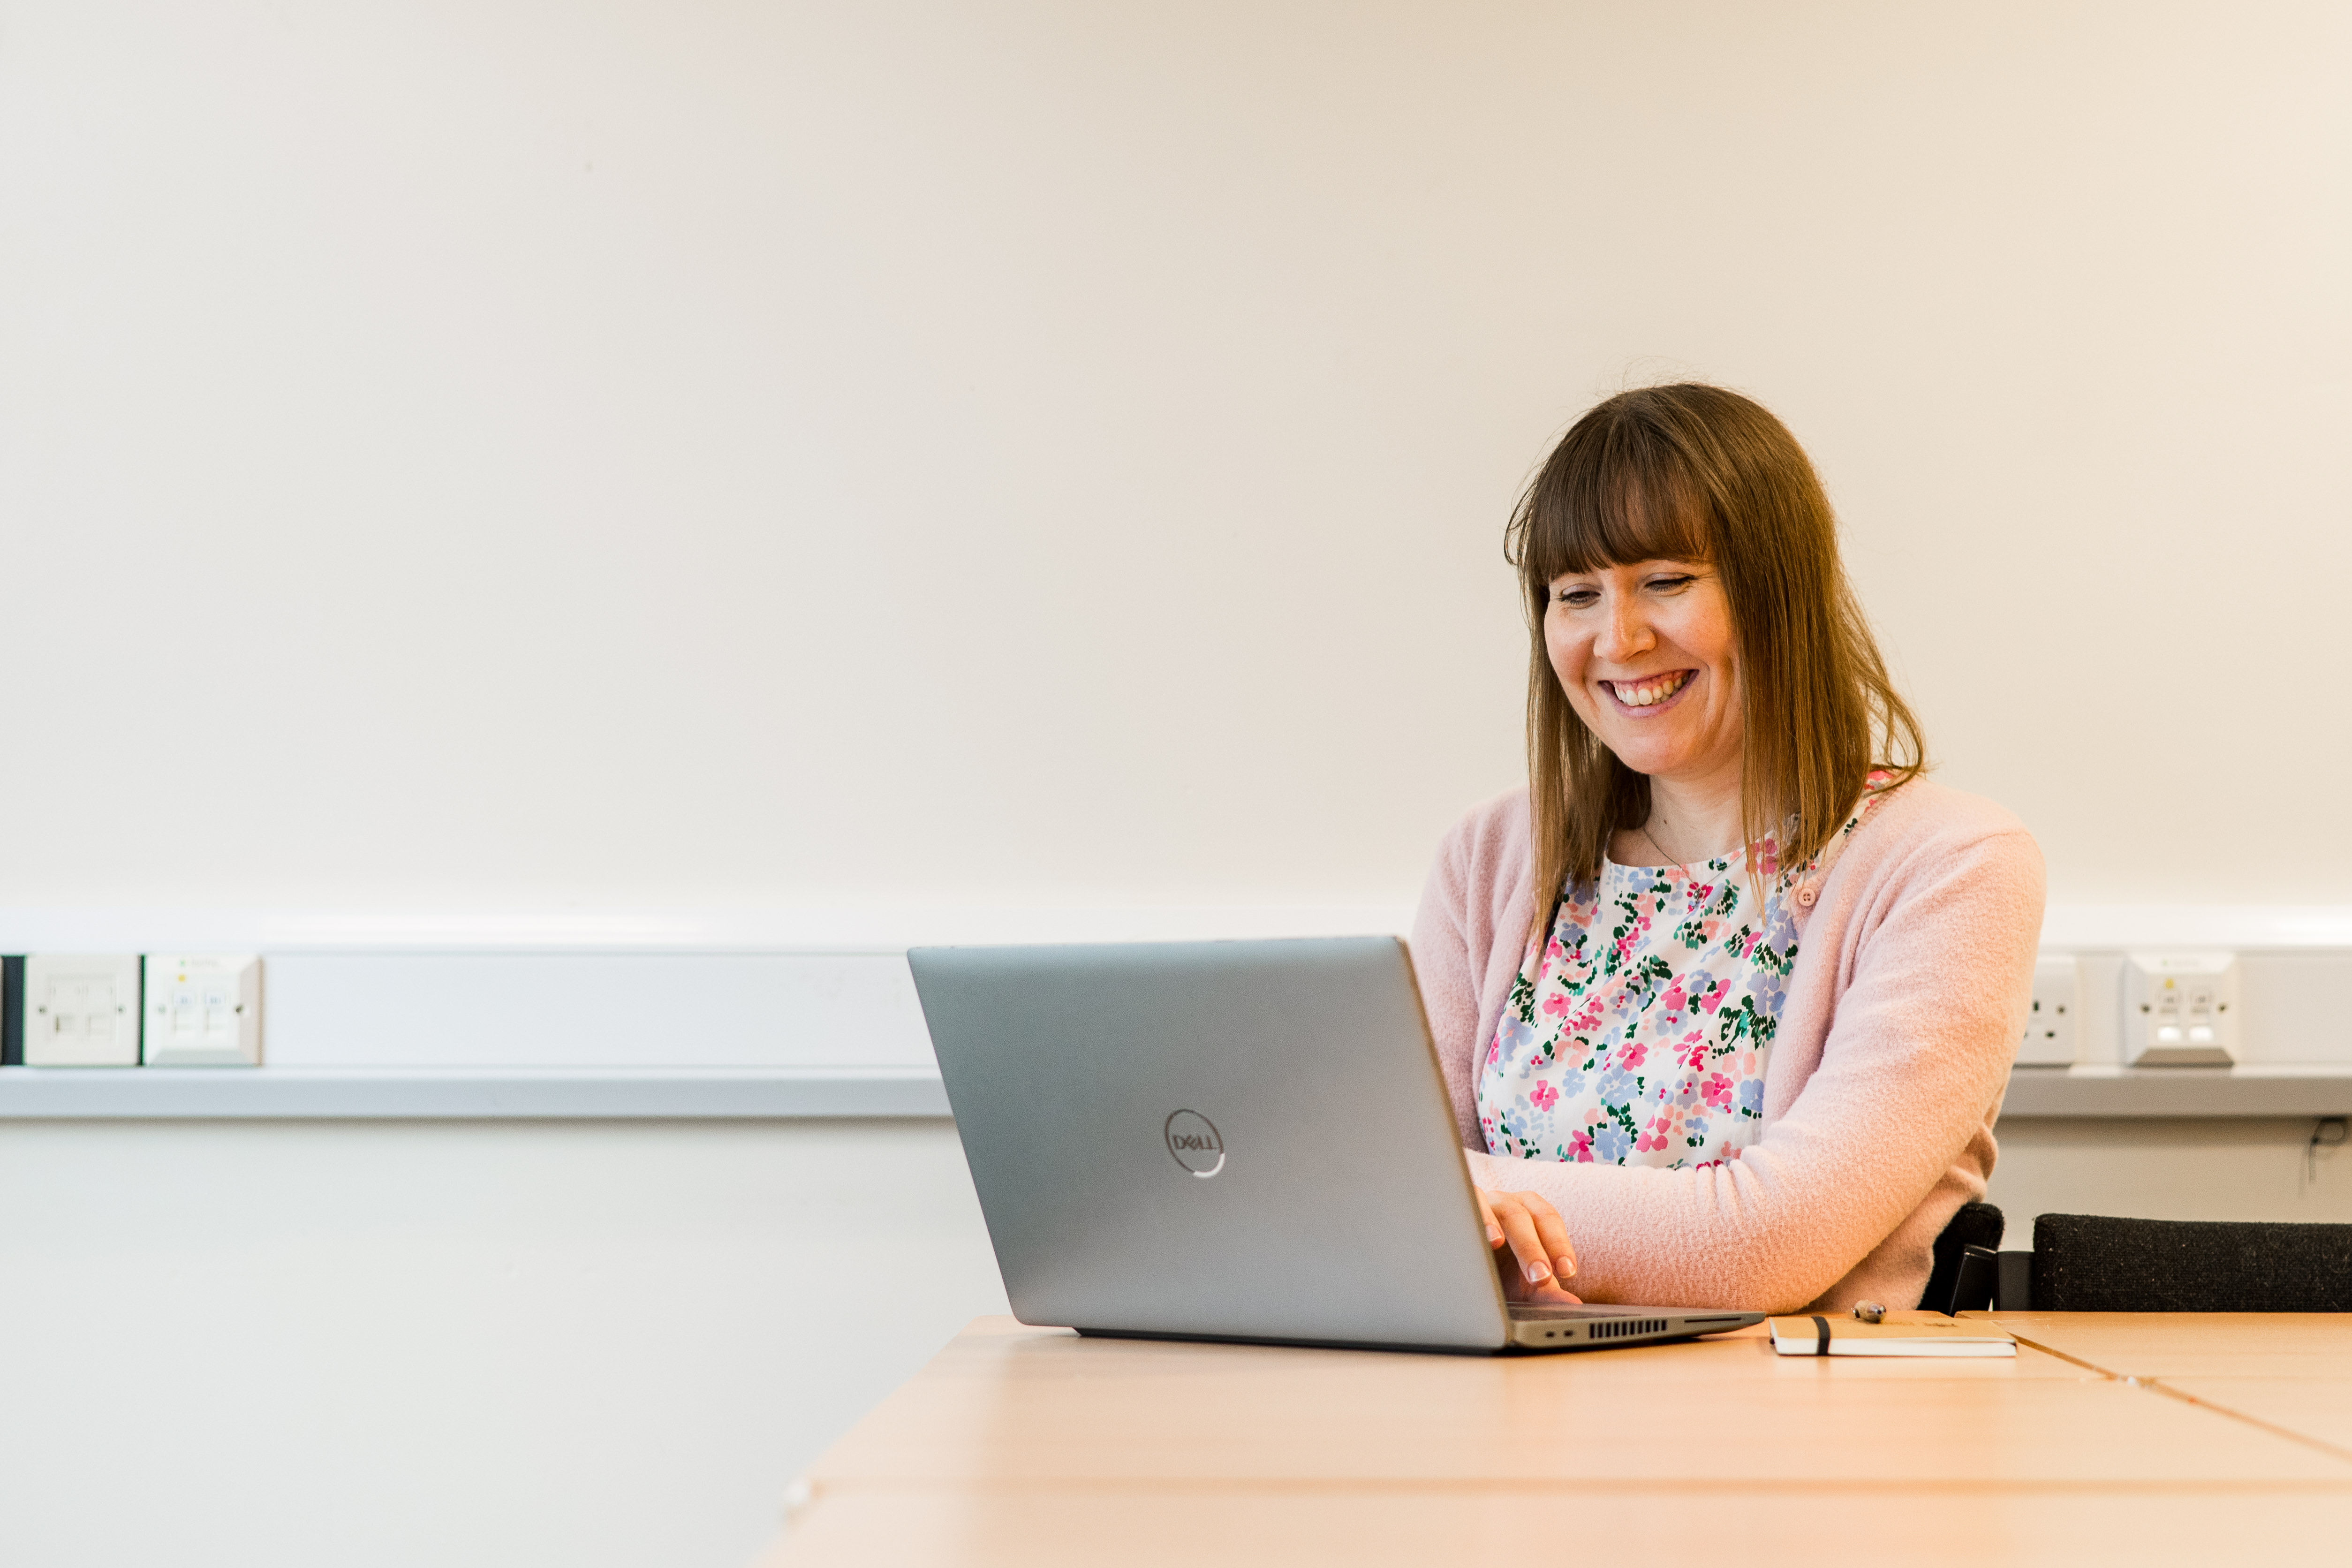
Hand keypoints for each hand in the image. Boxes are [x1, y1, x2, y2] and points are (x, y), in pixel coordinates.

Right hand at [1476, 1185, 1581, 1304]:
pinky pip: (1468, 1201)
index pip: (1550, 1222)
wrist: (1466, 1270)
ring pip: (1495, 1207)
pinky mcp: (1461, 1204)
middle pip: (1525, 1217)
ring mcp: (1485, 1202)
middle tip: (1539, 1276)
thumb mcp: (1523, 1285)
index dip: (1559, 1245)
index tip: (1567, 1272)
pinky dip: (1472, 1215)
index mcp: (1532, 1214)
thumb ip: (1548, 1294)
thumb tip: (1574, 1305)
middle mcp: (1510, 1203)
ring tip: (1496, 1243)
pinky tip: (1472, 1233)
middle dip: (1532, 1248)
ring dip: (1496, 1225)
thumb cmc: (1499, 1271)